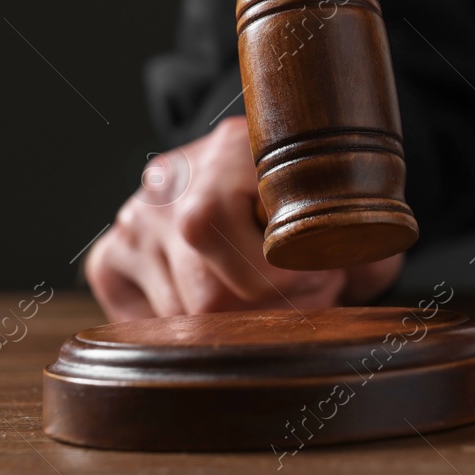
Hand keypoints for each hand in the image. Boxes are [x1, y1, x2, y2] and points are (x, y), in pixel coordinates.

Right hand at [85, 117, 403, 322]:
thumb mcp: (345, 204)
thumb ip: (363, 237)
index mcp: (231, 150)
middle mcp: (171, 181)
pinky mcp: (109, 256)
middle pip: (209, 295)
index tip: (325, 276)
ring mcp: (134, 220)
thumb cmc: (306, 194)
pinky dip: (187, 325)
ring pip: (182, 316)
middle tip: (306, 295)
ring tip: (272, 295)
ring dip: (237, 321)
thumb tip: (365, 267)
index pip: (237, 236)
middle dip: (270, 310)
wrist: (248, 166)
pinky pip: (142, 321)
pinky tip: (221, 299)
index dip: (288, 277)